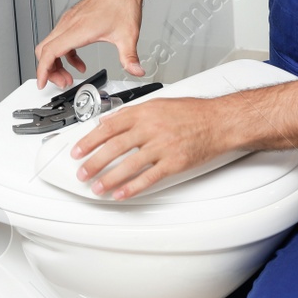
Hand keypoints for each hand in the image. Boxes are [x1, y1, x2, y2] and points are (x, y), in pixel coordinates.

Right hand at [34, 0, 146, 88]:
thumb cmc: (122, 3)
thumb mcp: (128, 35)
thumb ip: (130, 58)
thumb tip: (136, 71)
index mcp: (77, 29)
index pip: (50, 52)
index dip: (43, 70)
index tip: (42, 82)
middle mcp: (69, 23)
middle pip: (44, 50)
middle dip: (49, 70)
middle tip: (61, 82)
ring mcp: (69, 20)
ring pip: (50, 44)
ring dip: (55, 62)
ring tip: (68, 76)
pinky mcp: (73, 19)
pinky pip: (60, 40)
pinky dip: (64, 54)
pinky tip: (79, 62)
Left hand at [70, 97, 232, 199]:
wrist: (219, 121)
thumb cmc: (193, 112)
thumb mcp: (158, 103)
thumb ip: (132, 113)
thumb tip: (110, 120)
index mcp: (144, 112)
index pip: (108, 127)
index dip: (89, 140)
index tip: (78, 151)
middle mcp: (151, 128)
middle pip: (114, 147)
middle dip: (93, 162)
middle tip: (82, 172)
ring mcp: (163, 146)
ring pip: (128, 165)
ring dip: (109, 179)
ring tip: (98, 187)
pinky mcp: (174, 162)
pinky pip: (149, 178)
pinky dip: (132, 188)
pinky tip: (122, 193)